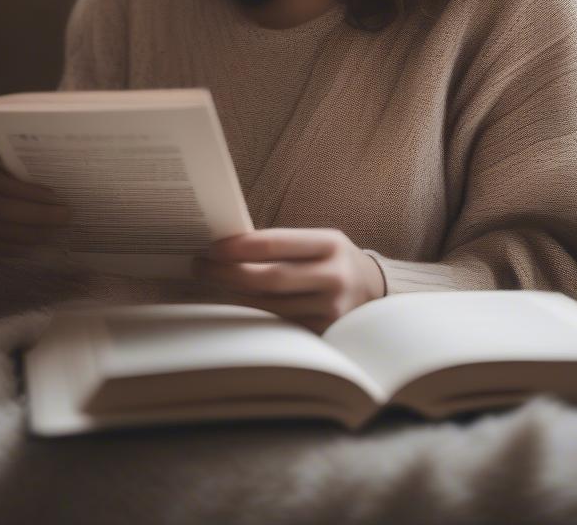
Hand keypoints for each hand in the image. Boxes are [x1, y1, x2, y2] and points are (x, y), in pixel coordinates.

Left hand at [190, 228, 385, 333]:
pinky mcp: (324, 334)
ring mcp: (330, 310)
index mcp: (330, 244)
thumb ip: (283, 244)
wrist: (375, 291)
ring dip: (234, 295)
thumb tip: (229, 247)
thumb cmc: (334, 260)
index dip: (238, 246)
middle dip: (228, 272)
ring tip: (213, 282)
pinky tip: (236, 302)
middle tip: (201, 267)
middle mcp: (334, 276)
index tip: (212, 248)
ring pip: (268, 306)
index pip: (275, 243)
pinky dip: (252, 314)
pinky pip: (278, 325)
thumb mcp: (319, 242)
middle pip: (268, 278)